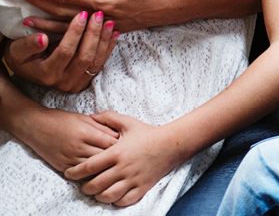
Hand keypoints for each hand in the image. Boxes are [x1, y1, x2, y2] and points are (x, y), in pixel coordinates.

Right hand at [5, 10, 116, 90]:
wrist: (29, 68)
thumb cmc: (22, 56)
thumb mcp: (18, 49)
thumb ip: (29, 45)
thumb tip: (42, 38)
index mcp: (47, 74)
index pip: (65, 52)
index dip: (75, 33)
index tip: (82, 14)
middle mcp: (64, 82)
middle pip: (84, 57)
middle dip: (93, 34)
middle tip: (98, 14)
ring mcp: (76, 83)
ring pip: (96, 61)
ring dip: (104, 40)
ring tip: (109, 22)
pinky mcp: (86, 80)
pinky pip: (100, 64)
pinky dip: (108, 47)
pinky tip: (114, 33)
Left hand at [15, 0, 176, 31]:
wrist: (175, 6)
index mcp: (106, 1)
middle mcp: (101, 17)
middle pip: (62, 13)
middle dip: (38, 3)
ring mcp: (105, 26)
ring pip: (69, 28)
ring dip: (45, 24)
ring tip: (25, 20)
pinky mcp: (109, 30)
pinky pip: (80, 34)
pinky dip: (62, 34)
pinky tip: (52, 33)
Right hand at [19, 107, 117, 172]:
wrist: (36, 126)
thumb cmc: (62, 120)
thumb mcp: (85, 118)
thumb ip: (103, 126)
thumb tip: (120, 134)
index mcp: (86, 132)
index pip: (111, 143)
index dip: (121, 145)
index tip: (127, 145)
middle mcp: (78, 147)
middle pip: (104, 157)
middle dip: (115, 157)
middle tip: (122, 157)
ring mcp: (69, 158)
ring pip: (93, 168)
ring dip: (103, 167)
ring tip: (112, 165)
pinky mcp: (62, 166)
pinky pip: (80, 174)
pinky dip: (89, 173)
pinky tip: (96, 171)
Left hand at [67, 112, 184, 206]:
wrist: (172, 143)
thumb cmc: (148, 133)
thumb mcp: (128, 122)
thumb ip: (108, 118)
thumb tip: (91, 116)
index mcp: (116, 152)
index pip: (88, 167)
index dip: (74, 172)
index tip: (69, 173)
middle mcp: (123, 168)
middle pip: (94, 185)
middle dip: (85, 187)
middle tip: (84, 183)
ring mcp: (133, 179)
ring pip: (107, 196)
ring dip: (98, 195)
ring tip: (98, 190)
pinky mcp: (143, 187)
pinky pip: (124, 201)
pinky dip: (115, 201)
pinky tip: (113, 194)